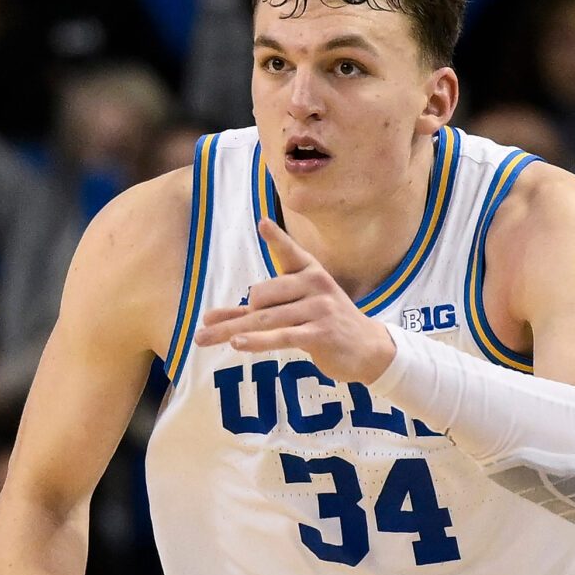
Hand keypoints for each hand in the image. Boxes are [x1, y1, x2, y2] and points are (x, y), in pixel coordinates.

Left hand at [194, 219, 396, 384]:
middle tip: (207, 331)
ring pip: (266, 318)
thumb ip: (253, 311)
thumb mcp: (295, 310)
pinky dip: (257, 341)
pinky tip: (238, 344)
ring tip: (205, 338)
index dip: (277, 238)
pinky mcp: (320, 333)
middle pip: (262, 295)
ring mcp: (319, 309)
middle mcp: (315, 284)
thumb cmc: (325, 325)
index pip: (290, 253)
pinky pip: (282, 336)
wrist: (369, 350)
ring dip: (233, 331)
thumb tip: (209, 317)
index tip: (263, 223)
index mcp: (310, 271)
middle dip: (236, 316)